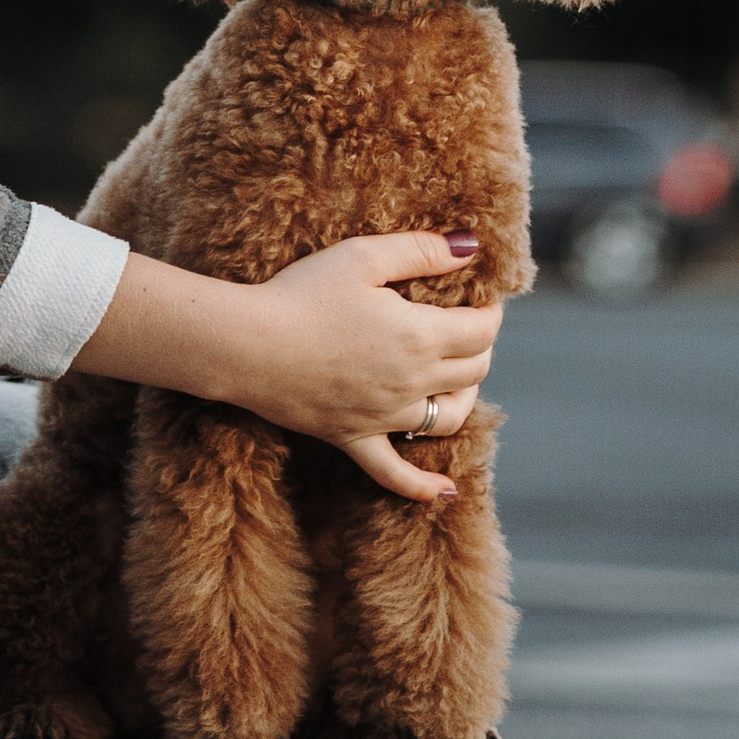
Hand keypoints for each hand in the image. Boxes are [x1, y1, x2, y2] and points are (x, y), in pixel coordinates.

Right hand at [225, 235, 499, 500]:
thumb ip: (420, 250)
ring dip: (465, 398)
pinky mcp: (354, 438)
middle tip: (468, 327)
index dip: (490, 313)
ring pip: (448, 418)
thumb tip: (470, 246)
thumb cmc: (302, 292)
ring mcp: (384, 417)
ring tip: (461, 380)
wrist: (248, 344)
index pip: (480, 331)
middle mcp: (411, 383)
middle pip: (472, 372)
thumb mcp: (362, 256)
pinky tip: (446, 493)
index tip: (484, 299)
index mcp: (419, 336)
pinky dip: (424, 487)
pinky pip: (395, 473)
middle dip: (480, 347)